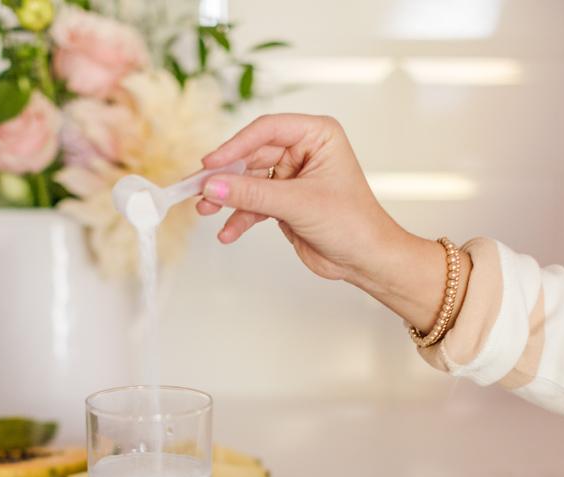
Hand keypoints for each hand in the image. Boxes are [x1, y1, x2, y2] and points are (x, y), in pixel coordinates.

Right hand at [196, 114, 454, 331]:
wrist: (366, 259)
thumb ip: (252, 194)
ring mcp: (292, 177)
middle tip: (198, 189)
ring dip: (227, 199)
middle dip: (225, 177)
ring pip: (248, 182)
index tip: (210, 164)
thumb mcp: (298, 204)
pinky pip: (253, 204)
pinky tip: (228, 232)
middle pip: (251, 155)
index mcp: (317, 135)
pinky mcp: (284, 202)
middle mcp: (303, 151)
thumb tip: (213, 186)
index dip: (235, 146)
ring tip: (206, 212)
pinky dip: (239, 218)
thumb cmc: (354, 223)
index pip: (266, 130)